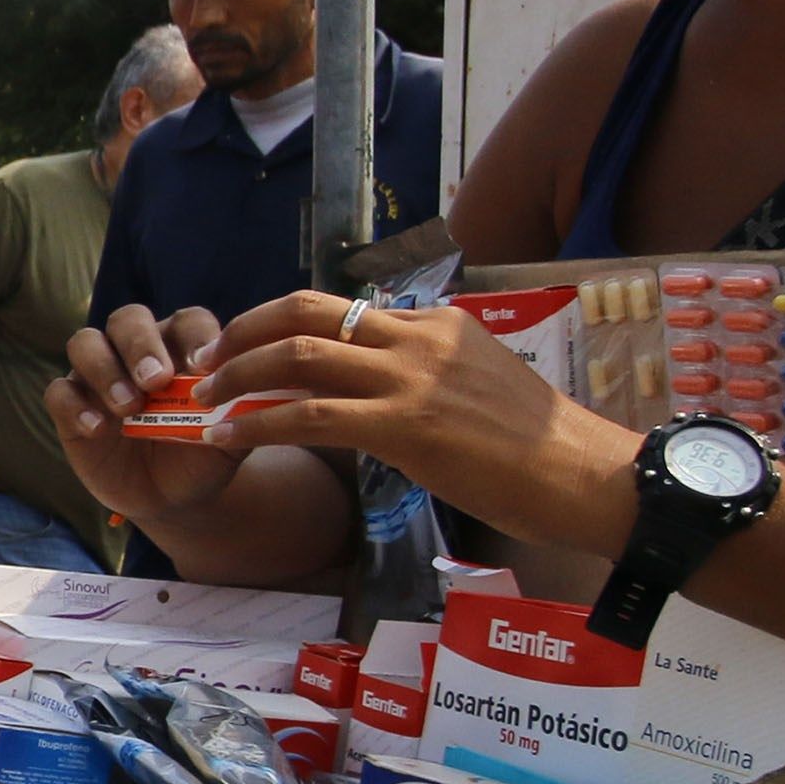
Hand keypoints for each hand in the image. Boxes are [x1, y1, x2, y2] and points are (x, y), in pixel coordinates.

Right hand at [48, 305, 255, 537]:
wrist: (173, 497)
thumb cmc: (204, 455)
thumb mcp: (231, 439)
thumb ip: (244, 413)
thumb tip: (264, 390)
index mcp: (181, 346)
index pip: (187, 321)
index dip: (195, 338)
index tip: (203, 368)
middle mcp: (136, 350)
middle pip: (128, 320)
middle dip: (141, 345)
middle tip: (156, 380)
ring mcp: (99, 375)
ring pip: (85, 343)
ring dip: (104, 368)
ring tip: (128, 407)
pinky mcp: (71, 405)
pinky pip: (59, 392)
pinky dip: (74, 407)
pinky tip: (97, 430)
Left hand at [180, 288, 644, 554]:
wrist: (582, 474)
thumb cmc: (537, 448)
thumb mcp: (479, 387)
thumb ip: (429, 375)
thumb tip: (380, 389)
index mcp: (436, 324)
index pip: (342, 309)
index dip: (282, 324)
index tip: (249, 343)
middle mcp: (418, 337)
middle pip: (306, 311)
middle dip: (246, 329)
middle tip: (208, 355)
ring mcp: (410, 377)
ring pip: (297, 357)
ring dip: (237, 375)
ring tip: (202, 398)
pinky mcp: (403, 424)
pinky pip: (308, 415)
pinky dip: (256, 421)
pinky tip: (226, 436)